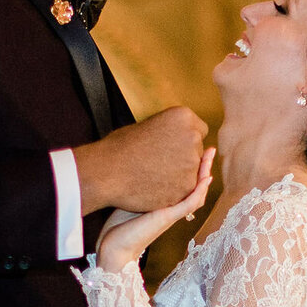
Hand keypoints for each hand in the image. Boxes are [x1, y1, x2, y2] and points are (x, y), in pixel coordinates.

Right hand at [76, 108, 207, 217]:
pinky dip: (175, 190)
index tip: (170, 146)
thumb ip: (170, 131)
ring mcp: (192, 163)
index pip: (199, 130)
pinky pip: (186, 189)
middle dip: (184, 157)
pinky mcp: (187, 186)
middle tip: (160, 162)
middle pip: (198, 151)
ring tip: (154, 175)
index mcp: (183, 117)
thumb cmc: (120, 148)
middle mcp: (192, 137)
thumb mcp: (148, 125)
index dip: (184, 140)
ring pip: (193, 171)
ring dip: (180, 174)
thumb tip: (180, 138)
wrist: (107, 172)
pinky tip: (156, 186)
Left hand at [96, 150, 214, 273]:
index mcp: (164, 203)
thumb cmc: (118, 227)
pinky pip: (189, 204)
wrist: (114, 248)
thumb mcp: (130, 199)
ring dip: (205, 174)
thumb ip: (138, 186)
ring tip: (209, 157)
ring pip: (196, 193)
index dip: (190, 168)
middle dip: (202, 166)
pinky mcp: (168, 218)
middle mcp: (171, 208)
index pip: (183, 184)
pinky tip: (205, 178)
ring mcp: (171, 213)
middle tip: (209, 148)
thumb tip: (136, 164)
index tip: (192, 149)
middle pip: (194, 186)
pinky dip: (198, 191)